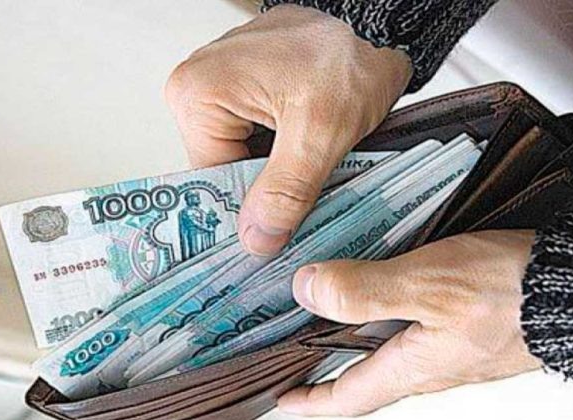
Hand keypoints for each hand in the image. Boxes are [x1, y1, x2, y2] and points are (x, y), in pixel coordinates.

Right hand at [165, 5, 411, 254]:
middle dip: (266, 194)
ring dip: (278, 178)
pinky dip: (282, 157)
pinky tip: (306, 159)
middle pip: (226, 173)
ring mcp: (223, 88)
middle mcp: (200, 88)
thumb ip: (286, 189)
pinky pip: (256, 141)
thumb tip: (257, 239)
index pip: (210, 180)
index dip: (244, 213)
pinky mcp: (246, 91)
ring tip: (310, 175)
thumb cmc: (346, 57)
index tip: (272, 239)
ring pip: (245, 161)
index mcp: (198, 93)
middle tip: (302, 207)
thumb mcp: (319, 132)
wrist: (375, 27)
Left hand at [281, 229, 540, 415]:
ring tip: (336, 301)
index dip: (310, 399)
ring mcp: (456, 347)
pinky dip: (395, 310)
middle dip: (331, 364)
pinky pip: (421, 325)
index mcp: (414, 366)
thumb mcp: (428, 285)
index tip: (283, 396)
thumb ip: (364, 291)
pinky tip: (393, 279)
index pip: (349, 396)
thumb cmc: (514, 292)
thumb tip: (309, 291)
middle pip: (369, 373)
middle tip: (299, 345)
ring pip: (394, 346)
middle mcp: (433, 364)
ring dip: (361, 332)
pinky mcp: (474, 325)